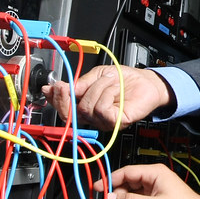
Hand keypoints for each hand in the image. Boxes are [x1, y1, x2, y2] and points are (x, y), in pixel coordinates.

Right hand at [43, 65, 172, 129]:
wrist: (147, 81)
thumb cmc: (125, 80)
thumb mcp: (98, 75)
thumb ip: (80, 83)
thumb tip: (59, 87)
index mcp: (86, 105)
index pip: (64, 109)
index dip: (55, 99)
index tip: (52, 87)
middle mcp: (93, 117)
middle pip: (70, 115)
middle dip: (67, 98)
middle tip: (68, 85)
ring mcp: (104, 121)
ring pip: (86, 108)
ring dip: (97, 88)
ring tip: (110, 81)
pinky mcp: (116, 123)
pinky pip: (101, 109)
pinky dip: (107, 94)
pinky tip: (115, 89)